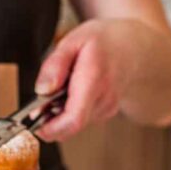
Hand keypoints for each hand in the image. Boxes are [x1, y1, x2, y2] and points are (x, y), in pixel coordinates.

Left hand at [34, 20, 131, 141]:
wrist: (135, 46)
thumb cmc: (103, 41)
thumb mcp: (73, 40)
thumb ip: (55, 65)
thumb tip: (42, 90)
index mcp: (94, 78)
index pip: (74, 118)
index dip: (51, 129)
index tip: (35, 125)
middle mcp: (104, 98)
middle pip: (71, 126)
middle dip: (50, 122)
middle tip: (38, 106)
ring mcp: (107, 108)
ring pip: (73, 123)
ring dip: (58, 114)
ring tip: (60, 90)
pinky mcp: (106, 112)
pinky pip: (80, 118)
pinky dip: (69, 111)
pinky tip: (72, 93)